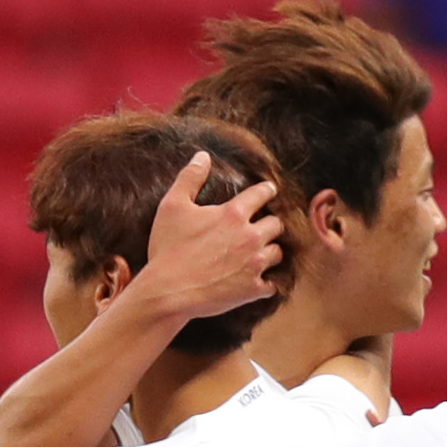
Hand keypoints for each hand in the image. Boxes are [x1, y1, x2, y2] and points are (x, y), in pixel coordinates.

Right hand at [122, 152, 284, 323]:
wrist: (169, 290)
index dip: (266, 190)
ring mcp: (255, 264)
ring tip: (259, 252)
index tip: (269, 190)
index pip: (261, 194)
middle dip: (270, 224)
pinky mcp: (254, 288)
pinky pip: (272, 284)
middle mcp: (251, 237)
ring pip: (278, 253)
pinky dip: (266, 282)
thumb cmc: (168, 247)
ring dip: (270, 251)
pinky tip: (258, 280)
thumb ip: (189, 178)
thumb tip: (203, 155)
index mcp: (233, 214)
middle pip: (277, 224)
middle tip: (261, 226)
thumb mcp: (172, 206)